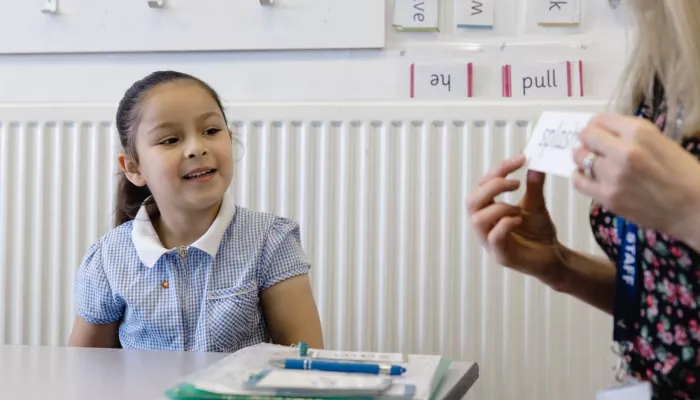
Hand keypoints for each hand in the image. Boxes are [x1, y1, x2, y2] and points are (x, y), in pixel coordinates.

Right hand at [466, 154, 568, 288]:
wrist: (554, 258)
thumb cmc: (539, 233)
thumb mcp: (536, 204)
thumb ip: (533, 186)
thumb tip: (534, 164)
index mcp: (488, 211)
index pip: (482, 186)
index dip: (499, 170)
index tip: (521, 159)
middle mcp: (484, 226)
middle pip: (472, 201)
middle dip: (493, 187)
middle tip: (516, 183)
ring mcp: (489, 242)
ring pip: (477, 218)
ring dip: (499, 207)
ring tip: (518, 210)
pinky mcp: (501, 256)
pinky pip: (493, 237)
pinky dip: (506, 223)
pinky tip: (519, 220)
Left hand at [573, 114, 699, 246]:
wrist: (693, 208)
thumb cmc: (682, 174)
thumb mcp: (660, 142)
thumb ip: (630, 136)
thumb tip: (603, 133)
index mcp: (639, 132)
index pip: (600, 120)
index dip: (597, 126)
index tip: (598, 132)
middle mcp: (623, 150)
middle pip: (587, 136)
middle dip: (588, 140)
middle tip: (592, 147)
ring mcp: (613, 175)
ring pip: (580, 158)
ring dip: (582, 158)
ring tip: (592, 162)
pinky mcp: (607, 196)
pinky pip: (579, 182)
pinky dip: (579, 177)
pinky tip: (587, 176)